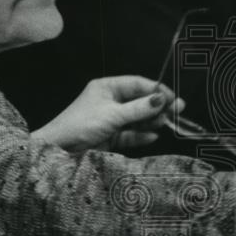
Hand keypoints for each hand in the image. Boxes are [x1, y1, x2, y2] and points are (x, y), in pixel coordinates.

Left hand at [32, 76, 185, 152]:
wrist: (58, 150)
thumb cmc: (80, 125)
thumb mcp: (113, 115)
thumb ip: (139, 108)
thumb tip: (162, 99)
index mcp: (107, 88)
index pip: (137, 84)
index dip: (156, 90)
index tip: (173, 97)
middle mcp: (110, 101)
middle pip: (139, 101)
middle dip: (157, 106)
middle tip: (178, 111)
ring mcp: (111, 120)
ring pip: (137, 118)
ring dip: (151, 121)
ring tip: (165, 124)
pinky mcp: (110, 137)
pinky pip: (130, 134)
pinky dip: (141, 135)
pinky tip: (152, 136)